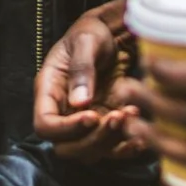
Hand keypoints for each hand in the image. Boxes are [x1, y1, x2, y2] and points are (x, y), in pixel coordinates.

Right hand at [34, 0, 142, 161]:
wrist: (112, 34)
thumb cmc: (92, 33)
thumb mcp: (85, 41)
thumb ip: (81, 68)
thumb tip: (80, 102)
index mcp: (48, 92)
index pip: (45, 125)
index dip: (66, 129)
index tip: (92, 116)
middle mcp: (62, 113)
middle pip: (66, 147)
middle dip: (92, 140)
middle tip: (116, 118)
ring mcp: (83, 122)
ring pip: (89, 152)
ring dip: (112, 142)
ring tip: (132, 114)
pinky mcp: (104, 125)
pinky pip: (110, 149)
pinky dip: (125, 148)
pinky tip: (140, 137)